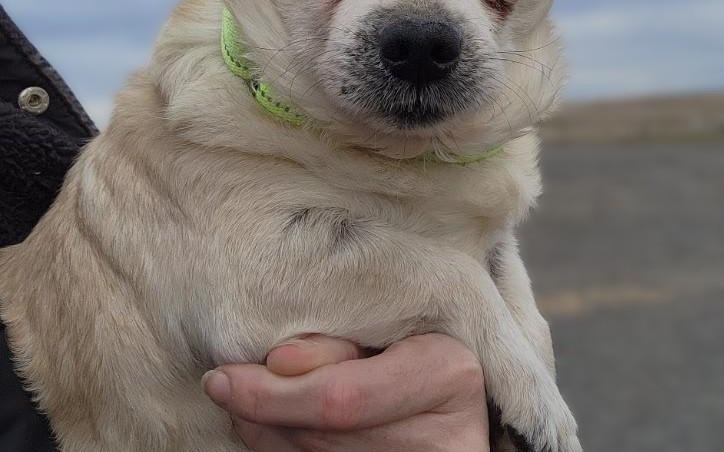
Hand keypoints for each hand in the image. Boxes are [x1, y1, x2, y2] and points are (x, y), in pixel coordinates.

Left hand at [202, 333, 489, 450]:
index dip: (274, 396)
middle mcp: (449, 435)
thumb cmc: (421, 339)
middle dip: (265, 413)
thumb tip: (276, 363)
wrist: (460, 390)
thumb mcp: (388, 325)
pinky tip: (271, 427)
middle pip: (326, 436)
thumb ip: (337, 347)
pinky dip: (288, 450)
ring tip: (247, 404)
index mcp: (448, 373)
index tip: (221, 378)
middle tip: (225, 386)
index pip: (343, 399)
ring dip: (270, 435)